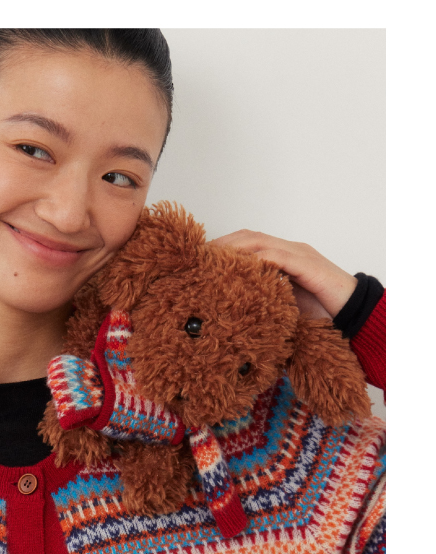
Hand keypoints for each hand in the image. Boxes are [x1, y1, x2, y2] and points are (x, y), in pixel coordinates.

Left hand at [208, 229, 357, 318]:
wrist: (353, 313)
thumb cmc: (321, 313)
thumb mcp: (283, 307)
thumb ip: (263, 302)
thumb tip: (235, 316)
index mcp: (282, 258)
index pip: (248, 244)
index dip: (224, 248)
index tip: (200, 260)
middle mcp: (289, 251)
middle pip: (248, 237)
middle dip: (222, 244)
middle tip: (199, 257)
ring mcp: (298, 254)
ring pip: (259, 242)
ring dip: (233, 248)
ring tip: (212, 259)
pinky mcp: (307, 265)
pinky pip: (277, 257)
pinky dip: (257, 259)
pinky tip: (240, 267)